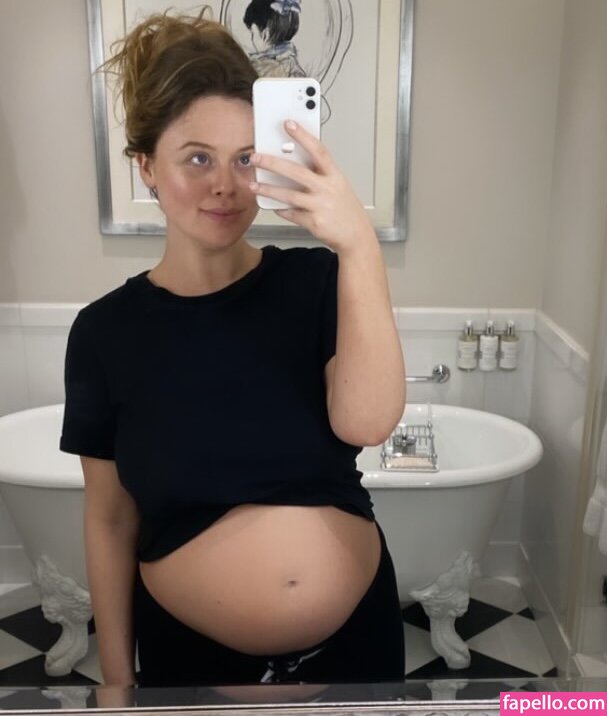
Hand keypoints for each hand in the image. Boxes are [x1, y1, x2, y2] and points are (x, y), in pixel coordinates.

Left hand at [249, 120, 375, 253]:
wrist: (356, 235)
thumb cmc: (346, 209)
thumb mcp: (338, 186)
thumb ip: (320, 174)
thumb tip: (294, 161)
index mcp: (335, 176)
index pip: (318, 150)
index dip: (303, 136)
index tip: (289, 124)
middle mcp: (327, 189)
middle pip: (296, 172)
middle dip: (273, 163)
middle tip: (256, 157)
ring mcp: (320, 206)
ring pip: (288, 195)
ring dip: (268, 189)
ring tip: (254, 185)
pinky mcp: (314, 222)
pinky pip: (291, 214)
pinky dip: (280, 209)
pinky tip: (272, 205)